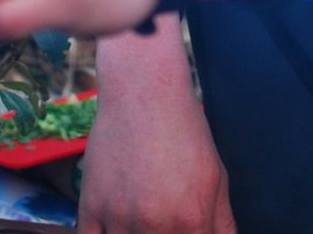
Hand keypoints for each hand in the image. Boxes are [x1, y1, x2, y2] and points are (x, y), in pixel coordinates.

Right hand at [78, 62, 236, 232]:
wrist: (143, 91)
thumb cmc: (183, 131)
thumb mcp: (216, 178)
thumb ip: (222, 224)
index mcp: (192, 220)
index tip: (185, 231)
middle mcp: (155, 225)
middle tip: (161, 221)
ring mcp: (119, 218)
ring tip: (143, 217)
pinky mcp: (90, 207)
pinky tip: (117, 227)